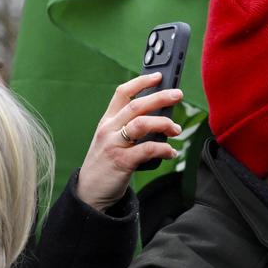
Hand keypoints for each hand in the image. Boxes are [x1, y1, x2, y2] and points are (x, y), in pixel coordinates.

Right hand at [76, 73, 182, 211]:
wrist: (90, 191)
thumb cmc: (105, 164)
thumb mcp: (110, 140)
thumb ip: (128, 128)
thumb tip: (160, 119)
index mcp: (107, 122)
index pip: (121, 94)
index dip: (140, 82)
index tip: (157, 76)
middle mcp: (108, 129)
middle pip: (136, 105)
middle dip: (159, 97)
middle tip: (177, 95)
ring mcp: (114, 144)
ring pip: (141, 124)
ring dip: (163, 123)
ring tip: (176, 129)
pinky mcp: (121, 161)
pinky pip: (147, 150)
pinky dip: (164, 150)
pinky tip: (171, 153)